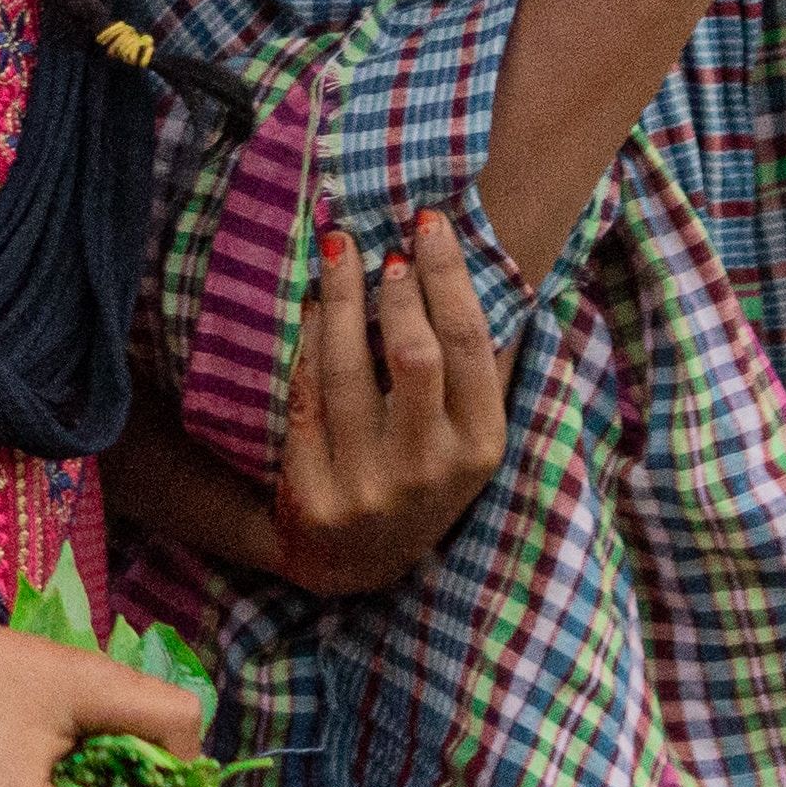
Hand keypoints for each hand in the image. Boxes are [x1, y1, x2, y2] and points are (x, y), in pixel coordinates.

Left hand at [268, 209, 508, 594]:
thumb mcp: (464, 434)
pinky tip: (311, 308)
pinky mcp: (314, 499)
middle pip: (413, 354)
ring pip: (348, 371)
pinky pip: (304, 400)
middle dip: (395, 288)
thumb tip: (467, 257)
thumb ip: (471, 365)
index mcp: (480, 447)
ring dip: (341, 300)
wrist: (356, 563)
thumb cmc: (421, 473)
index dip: (448, 275)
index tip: (428, 223)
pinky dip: (306, 344)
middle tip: (382, 245)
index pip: (469, 343)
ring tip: (338, 253)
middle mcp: (431, 471)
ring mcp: (370, 489)